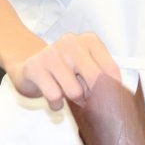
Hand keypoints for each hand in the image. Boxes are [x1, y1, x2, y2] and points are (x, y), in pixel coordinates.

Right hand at [6, 32, 120, 110]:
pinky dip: (56, 104)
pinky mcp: (35, 67)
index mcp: (89, 40)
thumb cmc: (64, 69)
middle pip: (95, 79)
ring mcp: (52, 53)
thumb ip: (101, 76)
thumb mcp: (85, 66)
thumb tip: (116, 97)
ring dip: (73, 100)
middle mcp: (71, 42)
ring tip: (67, 95)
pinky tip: (54, 99)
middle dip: (93, 96)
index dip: (112, 90)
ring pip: (74, 91)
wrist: (28, 64)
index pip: (110, 69)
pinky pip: (54, 96)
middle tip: (87, 100)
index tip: (110, 101)